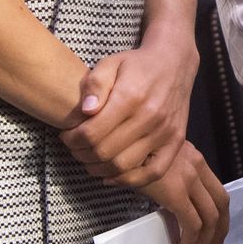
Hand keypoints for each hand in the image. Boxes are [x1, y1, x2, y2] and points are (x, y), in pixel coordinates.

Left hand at [60, 33, 199, 186]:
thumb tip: (86, 111)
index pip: (92, 133)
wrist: (174, 63)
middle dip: (81, 154)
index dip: (72, 140)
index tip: (66, 135)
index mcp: (131, 96)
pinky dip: (129, 180)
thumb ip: (95, 84)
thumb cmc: (137, 65)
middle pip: (105, 152)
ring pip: (124, 166)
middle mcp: (150, 117)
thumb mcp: (111, 63)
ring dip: (99, 168)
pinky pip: (152, 173)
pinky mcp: (176, 142)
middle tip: (75, 148)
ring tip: (89, 158)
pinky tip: (112, 175)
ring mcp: (165, 132)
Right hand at [134, 141, 228, 243]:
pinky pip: (192, 224)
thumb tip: (167, 201)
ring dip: (207, 241)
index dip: (220, 216)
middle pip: (221, 204)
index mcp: (195, 158)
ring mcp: (189, 178)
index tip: (215, 232)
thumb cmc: (130, 151)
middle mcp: (197, 166)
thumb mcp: (155, 159)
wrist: (118, 142)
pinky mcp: (176, 192)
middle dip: (219, 231)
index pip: (218, 191)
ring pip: (211, 217)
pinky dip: (191, 242)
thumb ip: (167, 176)